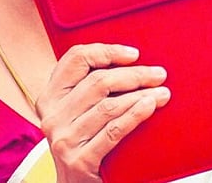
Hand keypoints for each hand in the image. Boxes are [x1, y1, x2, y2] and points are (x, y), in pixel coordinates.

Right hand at [36, 43, 170, 181]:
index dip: (106, 51)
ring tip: (162, 93)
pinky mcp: (80, 160)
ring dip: (140, 95)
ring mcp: (64, 140)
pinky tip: (149, 106)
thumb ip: (88, 89)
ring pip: (109, 106)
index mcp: (49, 97)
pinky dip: (135, 115)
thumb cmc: (83, 143)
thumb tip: (129, 60)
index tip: (133, 54)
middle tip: (158, 75)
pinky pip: (113, 131)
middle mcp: (52, 116)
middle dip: (134, 74)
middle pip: (98, 81)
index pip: (75, 59)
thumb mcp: (75, 113)